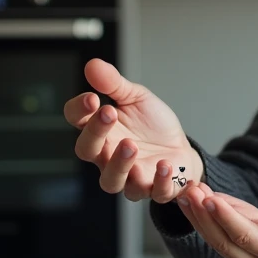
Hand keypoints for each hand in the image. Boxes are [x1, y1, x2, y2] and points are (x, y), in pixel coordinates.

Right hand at [63, 58, 201, 202]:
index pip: (77, 121)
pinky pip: (153, 192)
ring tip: (131, 145)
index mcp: (100, 130)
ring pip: (111, 180)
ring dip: (120, 164)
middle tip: (109, 113)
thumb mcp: (136, 98)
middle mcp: (107, 157)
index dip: (79, 110)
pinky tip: (165, 165)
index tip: (92, 98)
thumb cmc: (152, 125)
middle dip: (95, 133)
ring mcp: (129, 176)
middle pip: (88, 151)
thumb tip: (92, 65)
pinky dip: (159, 181)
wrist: (181, 149)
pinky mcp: (154, 188)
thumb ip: (114, 84)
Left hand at [176, 186, 257, 257]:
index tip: (207, 196)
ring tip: (188, 193)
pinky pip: (234, 244)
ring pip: (224, 244)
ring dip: (204, 219)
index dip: (224, 215)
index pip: (246, 236)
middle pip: (225, 242)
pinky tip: (207, 203)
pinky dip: (219, 224)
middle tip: (187, 189)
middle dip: (203, 215)